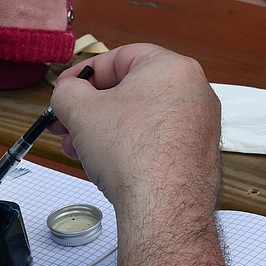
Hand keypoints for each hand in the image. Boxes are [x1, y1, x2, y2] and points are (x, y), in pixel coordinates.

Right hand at [48, 44, 220, 214]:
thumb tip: (68, 92)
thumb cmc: (132, 153)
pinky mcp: (197, 154)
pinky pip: (156, 140)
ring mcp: (200, 125)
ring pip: (141, 118)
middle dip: (91, 108)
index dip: (85, 73)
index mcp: (172, 68)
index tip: (65, 89)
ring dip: (104, 130)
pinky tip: (104, 163)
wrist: (164, 208)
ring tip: (77, 148)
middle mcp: (194, 92)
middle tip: (66, 121)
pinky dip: (129, 146)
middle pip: (131, 90)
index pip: (120, 57)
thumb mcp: (81, 110)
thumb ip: (67, 92)